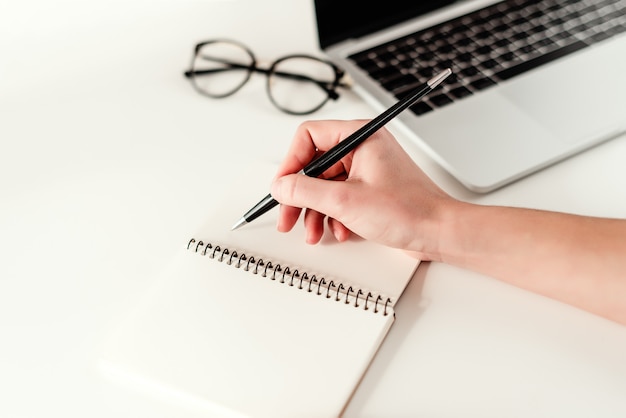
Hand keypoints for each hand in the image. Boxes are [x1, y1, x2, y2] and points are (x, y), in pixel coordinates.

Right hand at [270, 119, 458, 260]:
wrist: (439, 232)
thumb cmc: (409, 210)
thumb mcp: (345, 201)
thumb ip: (305, 191)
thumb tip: (280, 185)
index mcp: (359, 136)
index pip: (309, 137)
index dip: (290, 163)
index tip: (282, 187)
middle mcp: (361, 148)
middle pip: (314, 165)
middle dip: (300, 195)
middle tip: (287, 217)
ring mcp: (366, 170)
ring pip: (324, 185)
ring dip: (315, 211)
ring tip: (313, 232)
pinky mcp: (369, 189)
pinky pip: (339, 197)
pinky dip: (333, 216)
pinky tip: (338, 231)